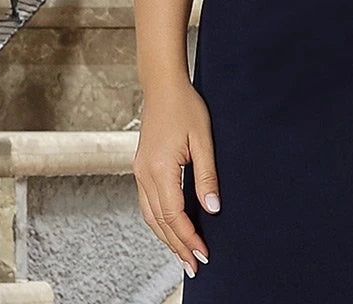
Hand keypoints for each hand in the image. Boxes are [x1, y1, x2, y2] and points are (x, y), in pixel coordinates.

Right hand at [132, 78, 220, 278]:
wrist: (162, 86)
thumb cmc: (186, 107)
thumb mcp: (203, 139)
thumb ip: (207, 176)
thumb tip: (213, 208)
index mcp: (160, 169)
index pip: (174, 215)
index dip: (189, 237)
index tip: (203, 253)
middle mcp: (145, 175)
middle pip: (160, 222)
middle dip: (177, 245)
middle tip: (194, 265)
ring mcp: (140, 172)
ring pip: (150, 216)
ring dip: (166, 237)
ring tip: (182, 254)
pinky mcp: (141, 168)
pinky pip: (147, 204)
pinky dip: (159, 221)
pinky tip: (169, 228)